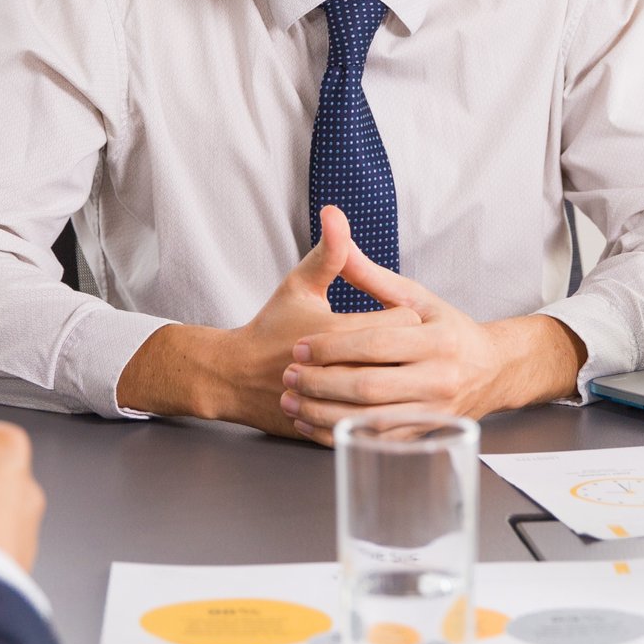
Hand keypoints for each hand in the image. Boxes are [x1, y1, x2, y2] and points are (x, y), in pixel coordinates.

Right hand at [114, 206, 419, 436]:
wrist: (234, 377)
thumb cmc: (270, 328)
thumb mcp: (299, 285)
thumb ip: (328, 253)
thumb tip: (336, 213)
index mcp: (336, 332)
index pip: (402, 322)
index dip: (407, 316)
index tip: (402, 313)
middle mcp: (336, 372)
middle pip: (401, 361)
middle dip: (408, 351)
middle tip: (408, 344)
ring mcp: (331, 405)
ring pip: (389, 399)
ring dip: (400, 386)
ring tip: (399, 371)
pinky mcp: (327, 430)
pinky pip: (368, 427)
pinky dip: (382, 416)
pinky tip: (387, 403)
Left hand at [277, 230, 585, 444]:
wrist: (490, 370)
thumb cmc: (447, 329)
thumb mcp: (416, 298)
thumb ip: (371, 275)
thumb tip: (333, 228)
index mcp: (438, 340)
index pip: (376, 344)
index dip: (333, 347)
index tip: (300, 347)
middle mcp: (439, 379)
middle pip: (370, 386)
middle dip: (322, 383)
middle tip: (289, 376)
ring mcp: (433, 412)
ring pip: (370, 419)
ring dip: (324, 413)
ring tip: (293, 402)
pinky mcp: (423, 434)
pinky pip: (376, 440)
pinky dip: (341, 434)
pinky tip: (314, 423)